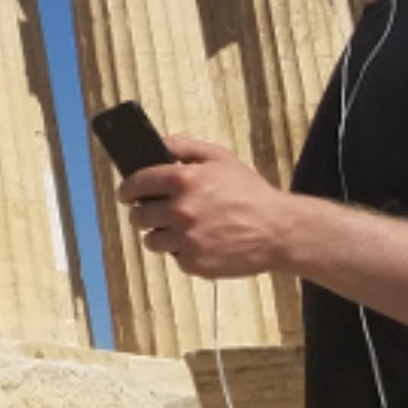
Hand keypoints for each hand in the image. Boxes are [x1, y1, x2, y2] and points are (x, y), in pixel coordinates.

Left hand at [117, 136, 299, 279]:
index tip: (127, 194)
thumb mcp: (220, 158)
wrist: (280, 231)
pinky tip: (200, 244)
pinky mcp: (195, 263)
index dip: (128, 190)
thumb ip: (184, 147)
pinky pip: (174, 258)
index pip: (136, 184)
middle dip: (143, 213)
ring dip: (160, 235)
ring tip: (179, 230)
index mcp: (183, 180)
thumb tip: (157, 144)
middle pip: (138, 216)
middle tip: (155, 213)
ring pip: (151, 240)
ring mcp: (186, 239)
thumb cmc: (251, 192)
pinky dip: (183, 253)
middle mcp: (180, 210)